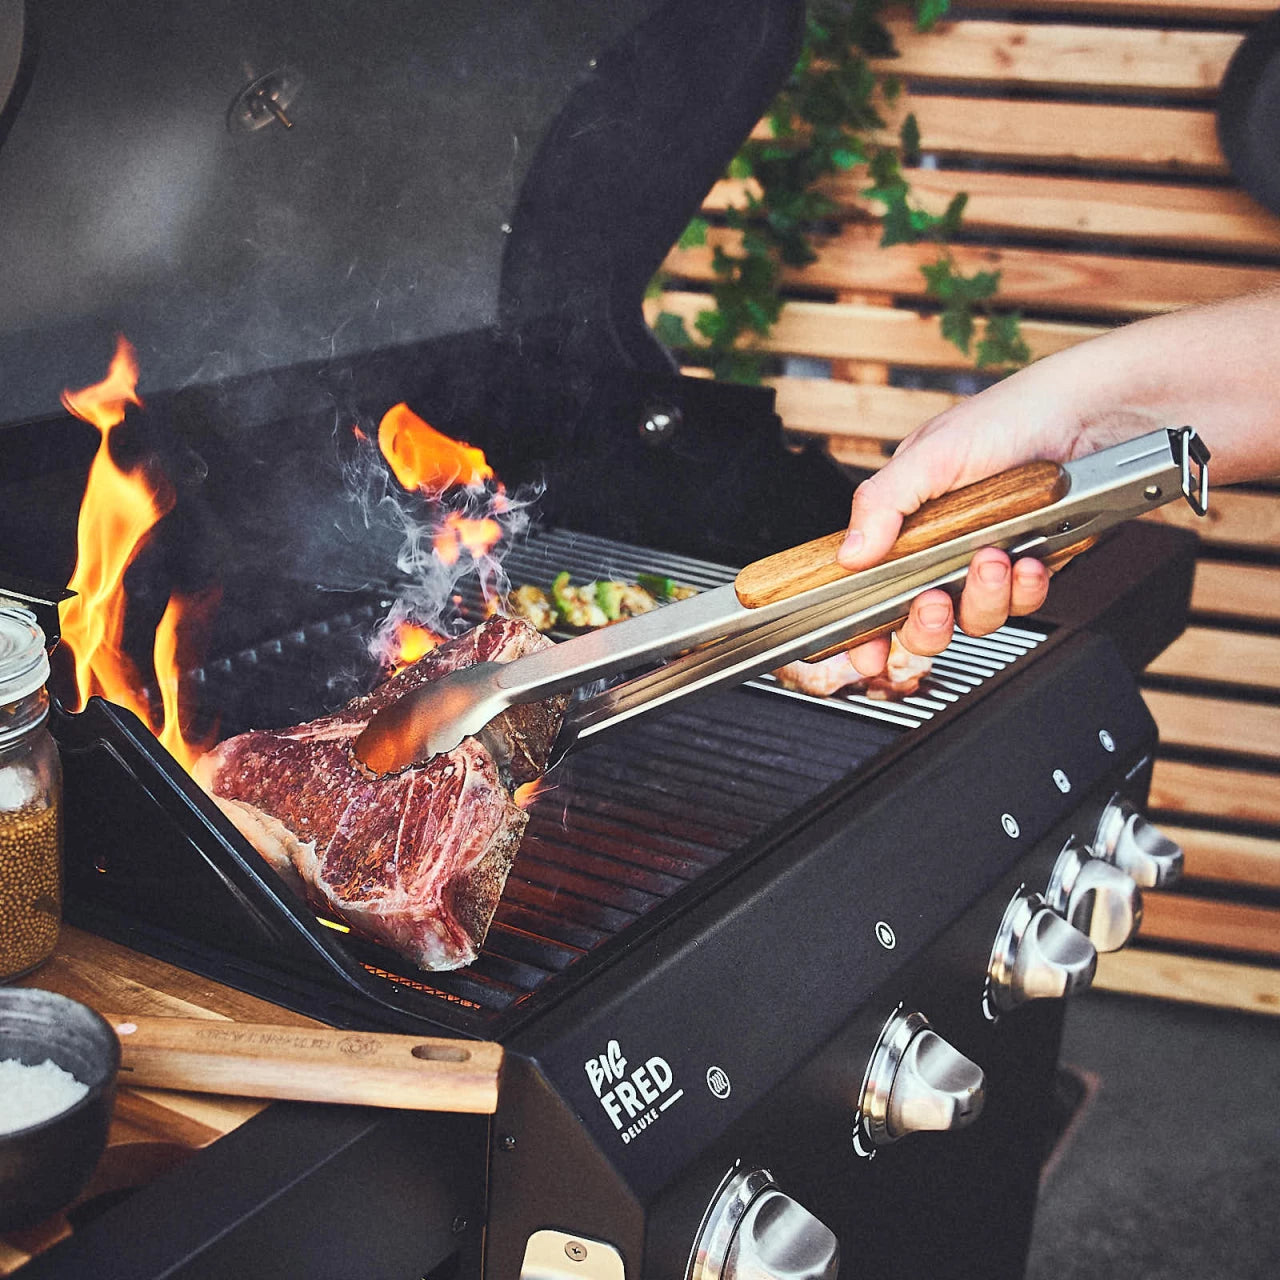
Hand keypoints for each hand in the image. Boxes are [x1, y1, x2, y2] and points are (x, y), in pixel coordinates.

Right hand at [832, 362, 1103, 675]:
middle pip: (921, 624)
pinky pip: (1023, 602)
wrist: (1094, 414)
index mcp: (906, 524)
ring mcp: (988, 562)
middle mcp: (944, 549)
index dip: (864, 629)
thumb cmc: (1012, 415)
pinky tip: (1029, 558)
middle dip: (926, 625)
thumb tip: (850, 552)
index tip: (863, 652)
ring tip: (994, 557)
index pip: (872, 591)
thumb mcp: (931, 453)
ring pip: (975, 619)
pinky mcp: (1032, 567)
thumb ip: (882, 503)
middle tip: (933, 601)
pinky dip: (1026, 587)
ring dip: (984, 597)